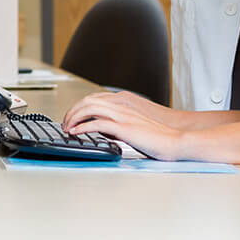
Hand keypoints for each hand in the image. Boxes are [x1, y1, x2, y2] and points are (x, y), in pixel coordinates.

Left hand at [63, 91, 186, 160]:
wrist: (174, 140)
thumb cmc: (159, 136)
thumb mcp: (136, 125)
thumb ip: (120, 122)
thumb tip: (104, 129)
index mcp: (125, 103)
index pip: (95, 98)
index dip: (80, 106)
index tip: (72, 116)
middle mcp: (122, 106)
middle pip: (88, 100)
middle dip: (72, 110)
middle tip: (65, 122)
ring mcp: (123, 116)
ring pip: (89, 108)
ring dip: (74, 117)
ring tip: (67, 127)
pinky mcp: (124, 128)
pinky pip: (97, 123)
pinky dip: (82, 127)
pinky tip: (76, 132)